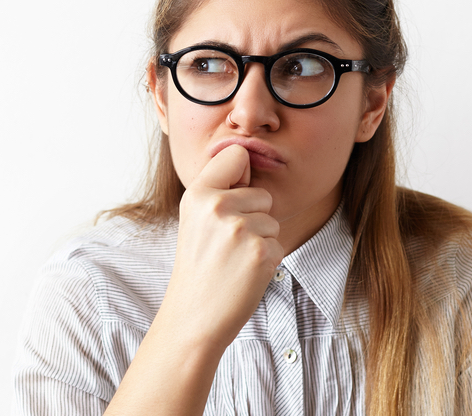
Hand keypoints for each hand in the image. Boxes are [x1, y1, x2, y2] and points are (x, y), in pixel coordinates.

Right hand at [159, 144, 282, 350]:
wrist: (193, 317)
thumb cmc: (198, 267)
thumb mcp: (195, 219)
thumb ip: (218, 189)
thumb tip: (250, 158)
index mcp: (197, 193)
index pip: (237, 154)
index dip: (241, 176)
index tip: (231, 198)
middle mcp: (217, 206)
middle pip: (262, 194)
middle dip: (253, 217)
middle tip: (226, 245)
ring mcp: (240, 229)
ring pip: (272, 220)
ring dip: (260, 240)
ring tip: (233, 260)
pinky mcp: (261, 251)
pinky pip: (278, 243)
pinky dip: (266, 260)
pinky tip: (243, 274)